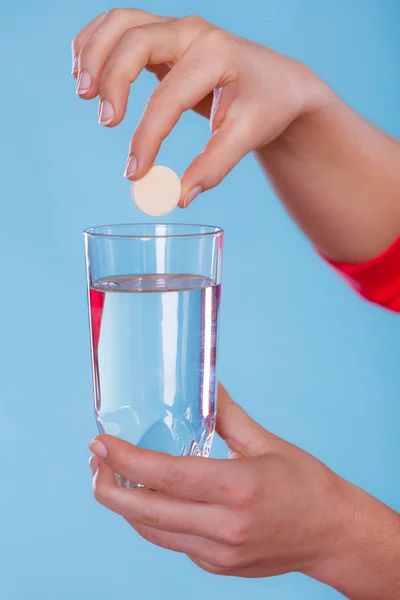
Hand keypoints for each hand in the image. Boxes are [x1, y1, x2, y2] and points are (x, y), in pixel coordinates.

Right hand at [72, 9, 326, 206]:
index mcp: (216, 56)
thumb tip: (179, 197)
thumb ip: (213, 167)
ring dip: (93, 53)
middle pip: (134, 40)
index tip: (134, 173)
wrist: (278, 84)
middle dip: (111, 80)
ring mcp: (176, 29)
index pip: (168, 98)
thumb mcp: (247, 137)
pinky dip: (96, 42)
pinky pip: (119, 26)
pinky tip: (85, 72)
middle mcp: (193, 33)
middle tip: (106, 121)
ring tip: (82, 92)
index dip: (146, 138)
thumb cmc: (265, 108)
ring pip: (120, 23)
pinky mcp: (164, 36)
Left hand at [88, 384, 352, 578]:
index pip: (166, 476)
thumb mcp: (266, 443)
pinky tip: (147, 496)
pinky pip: (171, 541)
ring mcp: (218, 552)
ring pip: (152, 531)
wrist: (332, 534)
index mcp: (237, 488)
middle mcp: (224, 527)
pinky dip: (151, 518)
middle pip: (145, 513)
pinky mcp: (217, 565)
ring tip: (111, 476)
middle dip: (108, 488)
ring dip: (125, 505)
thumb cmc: (307, 485)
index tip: (101, 443)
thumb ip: (225, 415)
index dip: (126, 459)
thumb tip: (203, 385)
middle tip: (95, 461)